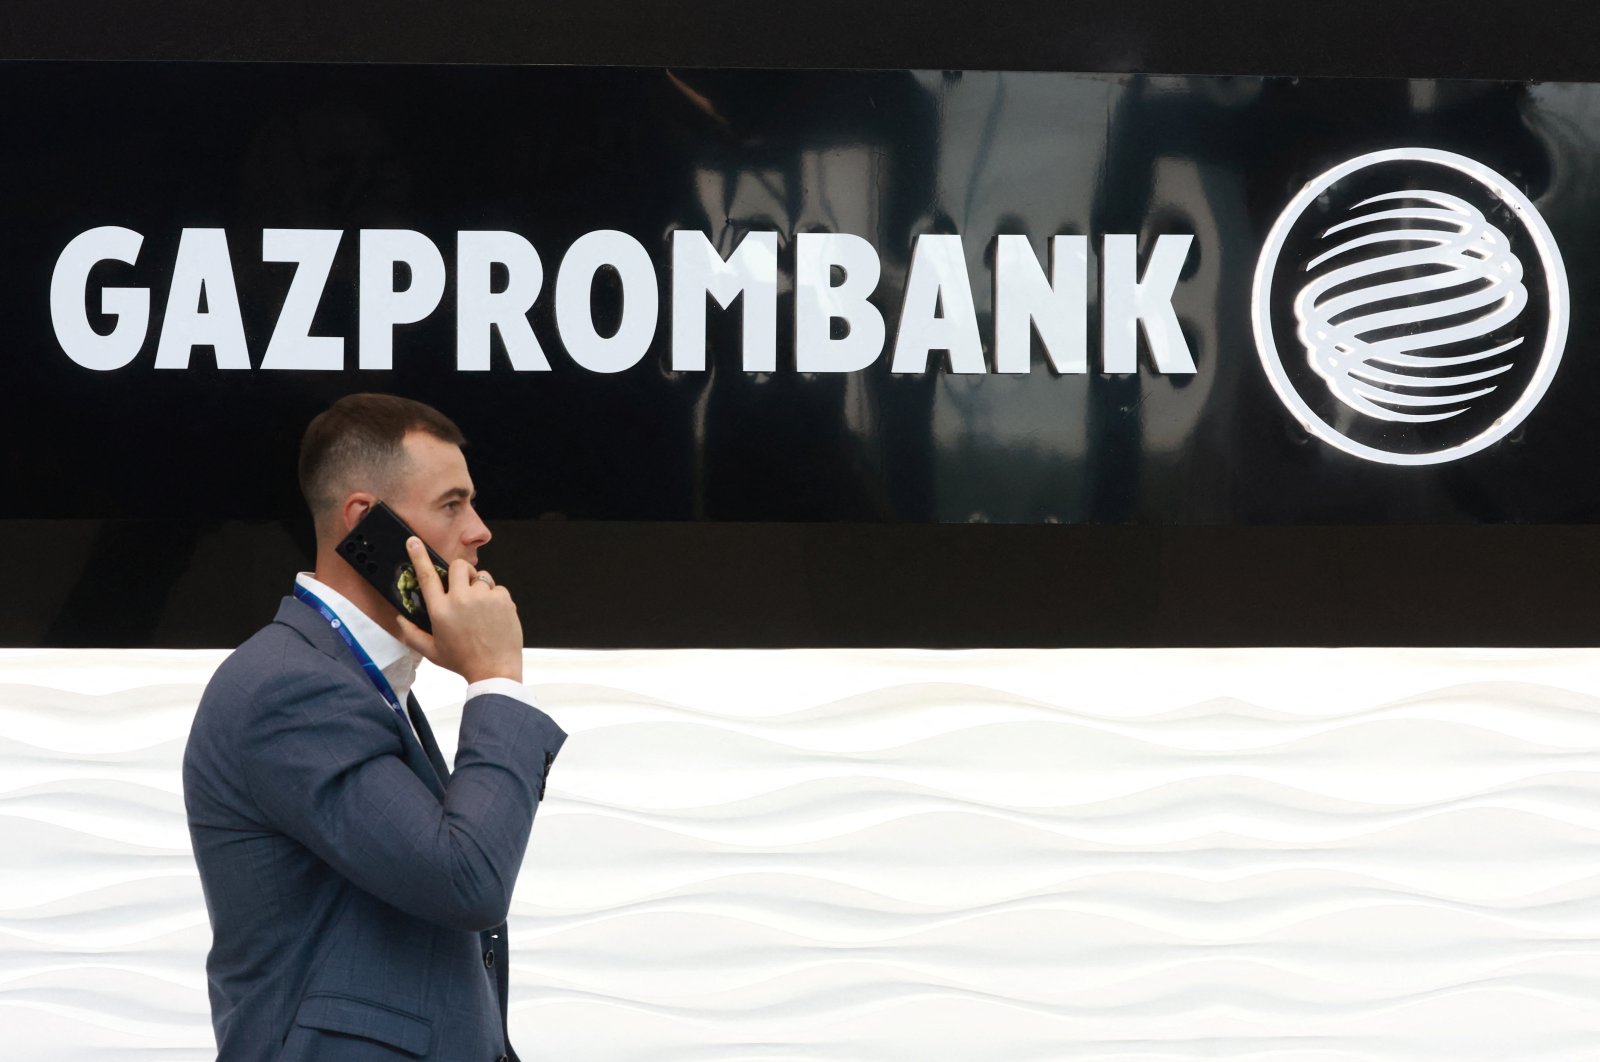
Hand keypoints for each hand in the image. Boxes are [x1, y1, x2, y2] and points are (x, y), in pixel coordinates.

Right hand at [394, 537, 523, 683]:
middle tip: (464, 587)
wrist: (495, 670)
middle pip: (458, 566)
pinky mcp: (502, 599)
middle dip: (460, 572)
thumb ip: (412, 635)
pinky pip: (498, 588)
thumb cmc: (464, 662)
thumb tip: (399, 620)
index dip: (418, 556)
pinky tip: (494, 616)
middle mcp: (460, 599)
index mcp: (440, 610)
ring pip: (481, 577)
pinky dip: (496, 598)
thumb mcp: (432, 652)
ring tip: (481, 610)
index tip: (414, 542)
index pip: (426, 576)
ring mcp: (483, 597)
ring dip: (480, 588)